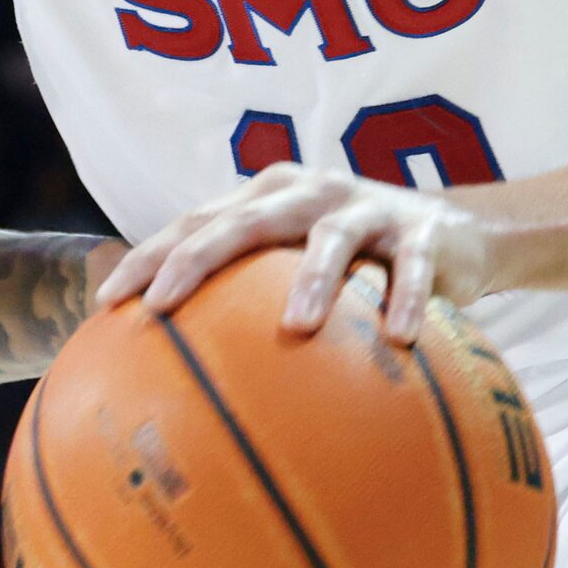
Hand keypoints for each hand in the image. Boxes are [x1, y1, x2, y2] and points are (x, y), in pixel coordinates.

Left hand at [93, 164, 494, 343]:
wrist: (460, 234)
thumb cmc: (357, 264)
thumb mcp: (296, 267)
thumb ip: (243, 300)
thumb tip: (172, 374)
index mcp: (269, 198)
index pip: (197, 222)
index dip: (150, 257)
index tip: (107, 303)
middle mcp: (310, 193)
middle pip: (244, 222)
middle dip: (196, 259)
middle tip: (162, 305)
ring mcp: (369, 208)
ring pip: (331, 239)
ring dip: (314, 280)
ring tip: (296, 327)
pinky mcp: (425, 232)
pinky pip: (413, 268)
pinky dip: (408, 300)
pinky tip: (401, 338)